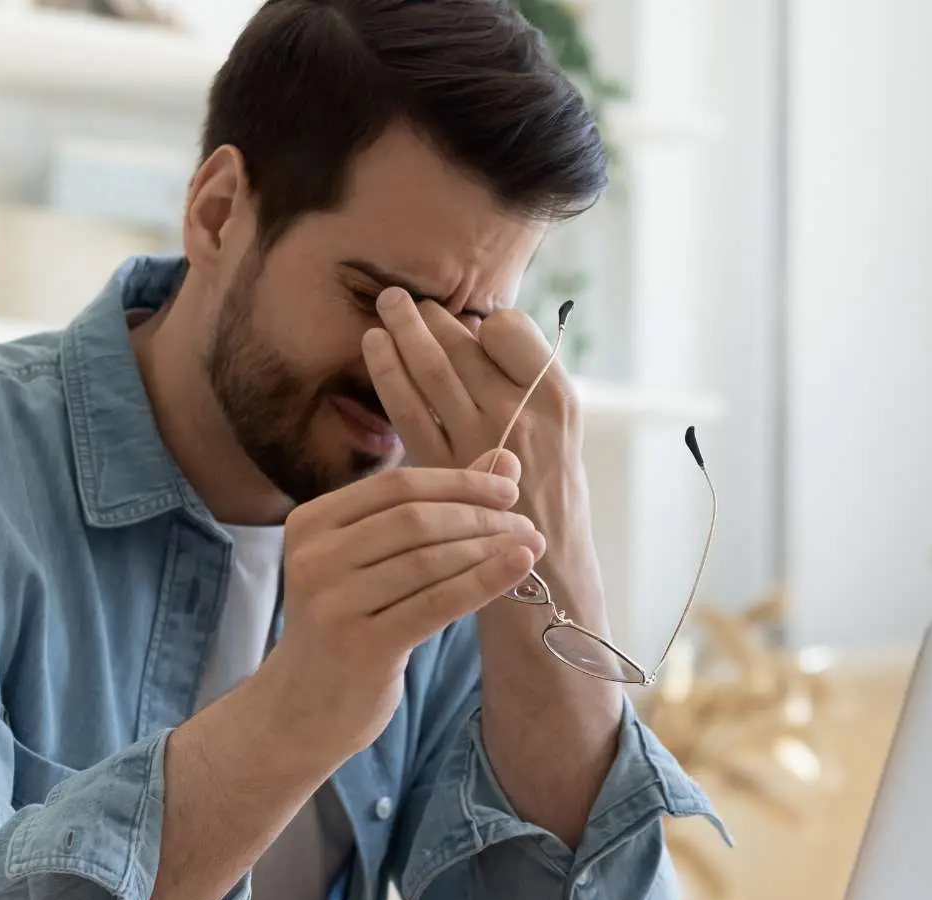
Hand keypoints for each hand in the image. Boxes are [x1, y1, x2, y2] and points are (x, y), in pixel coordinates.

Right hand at [261, 463, 546, 755]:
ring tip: (530, 547)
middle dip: (479, 517)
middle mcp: (314, 557)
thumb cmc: (349, 623)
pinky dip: (484, 580)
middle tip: (526, 524)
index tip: (508, 490)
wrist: (304, 707)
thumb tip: (504, 460)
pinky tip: (518, 567)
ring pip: (429, 560)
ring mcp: (333, 603)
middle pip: (415, 519)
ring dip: (489, 549)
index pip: (397, 485)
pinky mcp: (360, 645)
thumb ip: (432, 507)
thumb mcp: (376, 561)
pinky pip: (437, 603)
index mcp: (310, 522)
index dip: (459, 482)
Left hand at [362, 288, 605, 634]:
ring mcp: (479, 441)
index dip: (482, 321)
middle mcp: (520, 414)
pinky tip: (374, 348)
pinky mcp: (443, 469)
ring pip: (432, 369)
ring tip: (385, 307)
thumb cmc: (550, 496)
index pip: (508, 329)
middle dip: (428, 316)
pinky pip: (407, 408)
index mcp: (556, 397)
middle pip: (463, 346)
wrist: (546, 569)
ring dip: (403, 332)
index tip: (467, 322)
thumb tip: (474, 332)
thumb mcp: (558, 433)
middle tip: (400, 296)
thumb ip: (523, 387)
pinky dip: (387, 372)